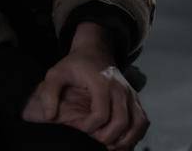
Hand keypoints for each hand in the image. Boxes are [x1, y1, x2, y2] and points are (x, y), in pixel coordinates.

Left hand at [24, 22, 148, 148]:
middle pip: (121, 122)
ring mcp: (130, 93)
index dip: (89, 127)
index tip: (78, 129)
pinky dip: (136, 134)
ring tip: (110, 147)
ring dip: (126, 140)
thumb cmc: (75, 64)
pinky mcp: (135, 98)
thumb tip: (49, 116)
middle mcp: (120, 88)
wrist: (95, 50)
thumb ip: (49, 93)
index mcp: (102, 82)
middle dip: (107, 138)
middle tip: (93, 143)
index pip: (100, 114)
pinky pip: (143, 120)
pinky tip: (122, 141)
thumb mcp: (56, 73)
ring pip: (138, 123)